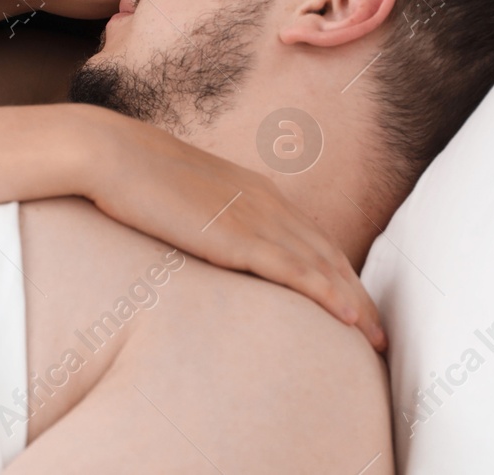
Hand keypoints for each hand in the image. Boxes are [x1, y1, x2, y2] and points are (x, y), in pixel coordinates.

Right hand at [82, 110, 386, 351]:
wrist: (113, 155)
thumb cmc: (133, 175)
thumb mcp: (182, 195)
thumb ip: (203, 215)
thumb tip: (200, 236)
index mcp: (254, 190)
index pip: (310, 237)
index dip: (337, 272)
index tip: (353, 302)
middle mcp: (267, 202)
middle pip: (329, 255)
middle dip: (359, 295)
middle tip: (380, 333)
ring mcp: (256, 218)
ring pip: (323, 267)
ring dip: (355, 304)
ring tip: (376, 339)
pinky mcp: (239, 238)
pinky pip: (297, 272)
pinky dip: (328, 295)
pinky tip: (348, 320)